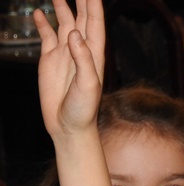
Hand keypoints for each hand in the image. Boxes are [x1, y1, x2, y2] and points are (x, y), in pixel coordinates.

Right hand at [36, 0, 104, 138]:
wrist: (68, 126)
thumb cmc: (83, 109)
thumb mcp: (88, 84)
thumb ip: (83, 59)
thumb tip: (74, 33)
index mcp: (94, 54)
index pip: (95, 22)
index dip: (93, 4)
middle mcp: (80, 50)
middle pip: (81, 17)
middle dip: (80, 0)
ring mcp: (65, 53)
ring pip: (64, 23)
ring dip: (62, 7)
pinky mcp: (50, 60)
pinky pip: (47, 36)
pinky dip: (42, 23)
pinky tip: (38, 12)